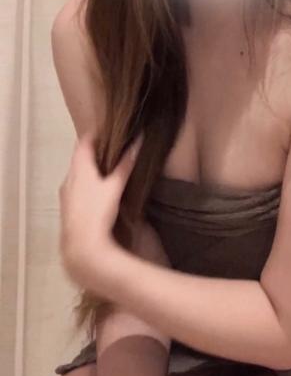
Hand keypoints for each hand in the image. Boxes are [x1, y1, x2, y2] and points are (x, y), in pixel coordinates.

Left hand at [59, 133, 140, 288]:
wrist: (82, 246)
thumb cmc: (98, 212)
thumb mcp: (115, 186)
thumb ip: (126, 164)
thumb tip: (139, 140)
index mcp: (78, 168)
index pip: (83, 142)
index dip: (94, 134)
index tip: (107, 128)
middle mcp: (68, 178)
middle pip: (78, 157)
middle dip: (93, 151)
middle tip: (111, 145)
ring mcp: (65, 194)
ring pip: (76, 173)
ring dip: (89, 167)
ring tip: (106, 166)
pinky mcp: (67, 207)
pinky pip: (76, 187)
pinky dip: (86, 181)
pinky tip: (97, 190)